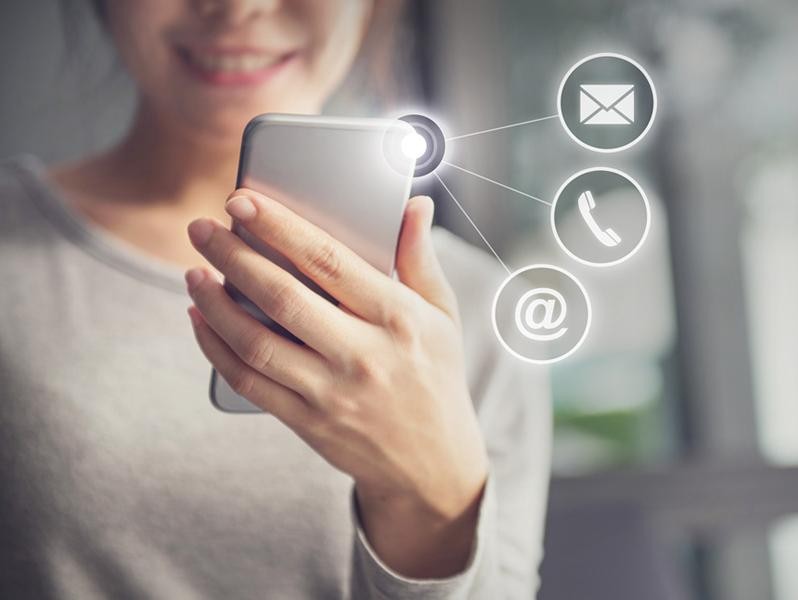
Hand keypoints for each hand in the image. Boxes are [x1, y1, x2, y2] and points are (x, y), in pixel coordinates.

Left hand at [185, 189, 488, 577]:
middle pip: (281, 297)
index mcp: (398, 318)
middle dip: (232, 256)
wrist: (433, 465)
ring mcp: (332, 393)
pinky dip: (216, 349)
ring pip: (255, 341)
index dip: (280, 227)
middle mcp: (364, 355)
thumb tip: (415, 205)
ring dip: (214, 303)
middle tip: (201, 229)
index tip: (242, 201)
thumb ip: (421, 258)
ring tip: (193, 272)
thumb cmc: (436, 378)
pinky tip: (200, 320)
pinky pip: (249, 382)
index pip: (328, 261)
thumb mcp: (443, 316)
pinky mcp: (308, 422)